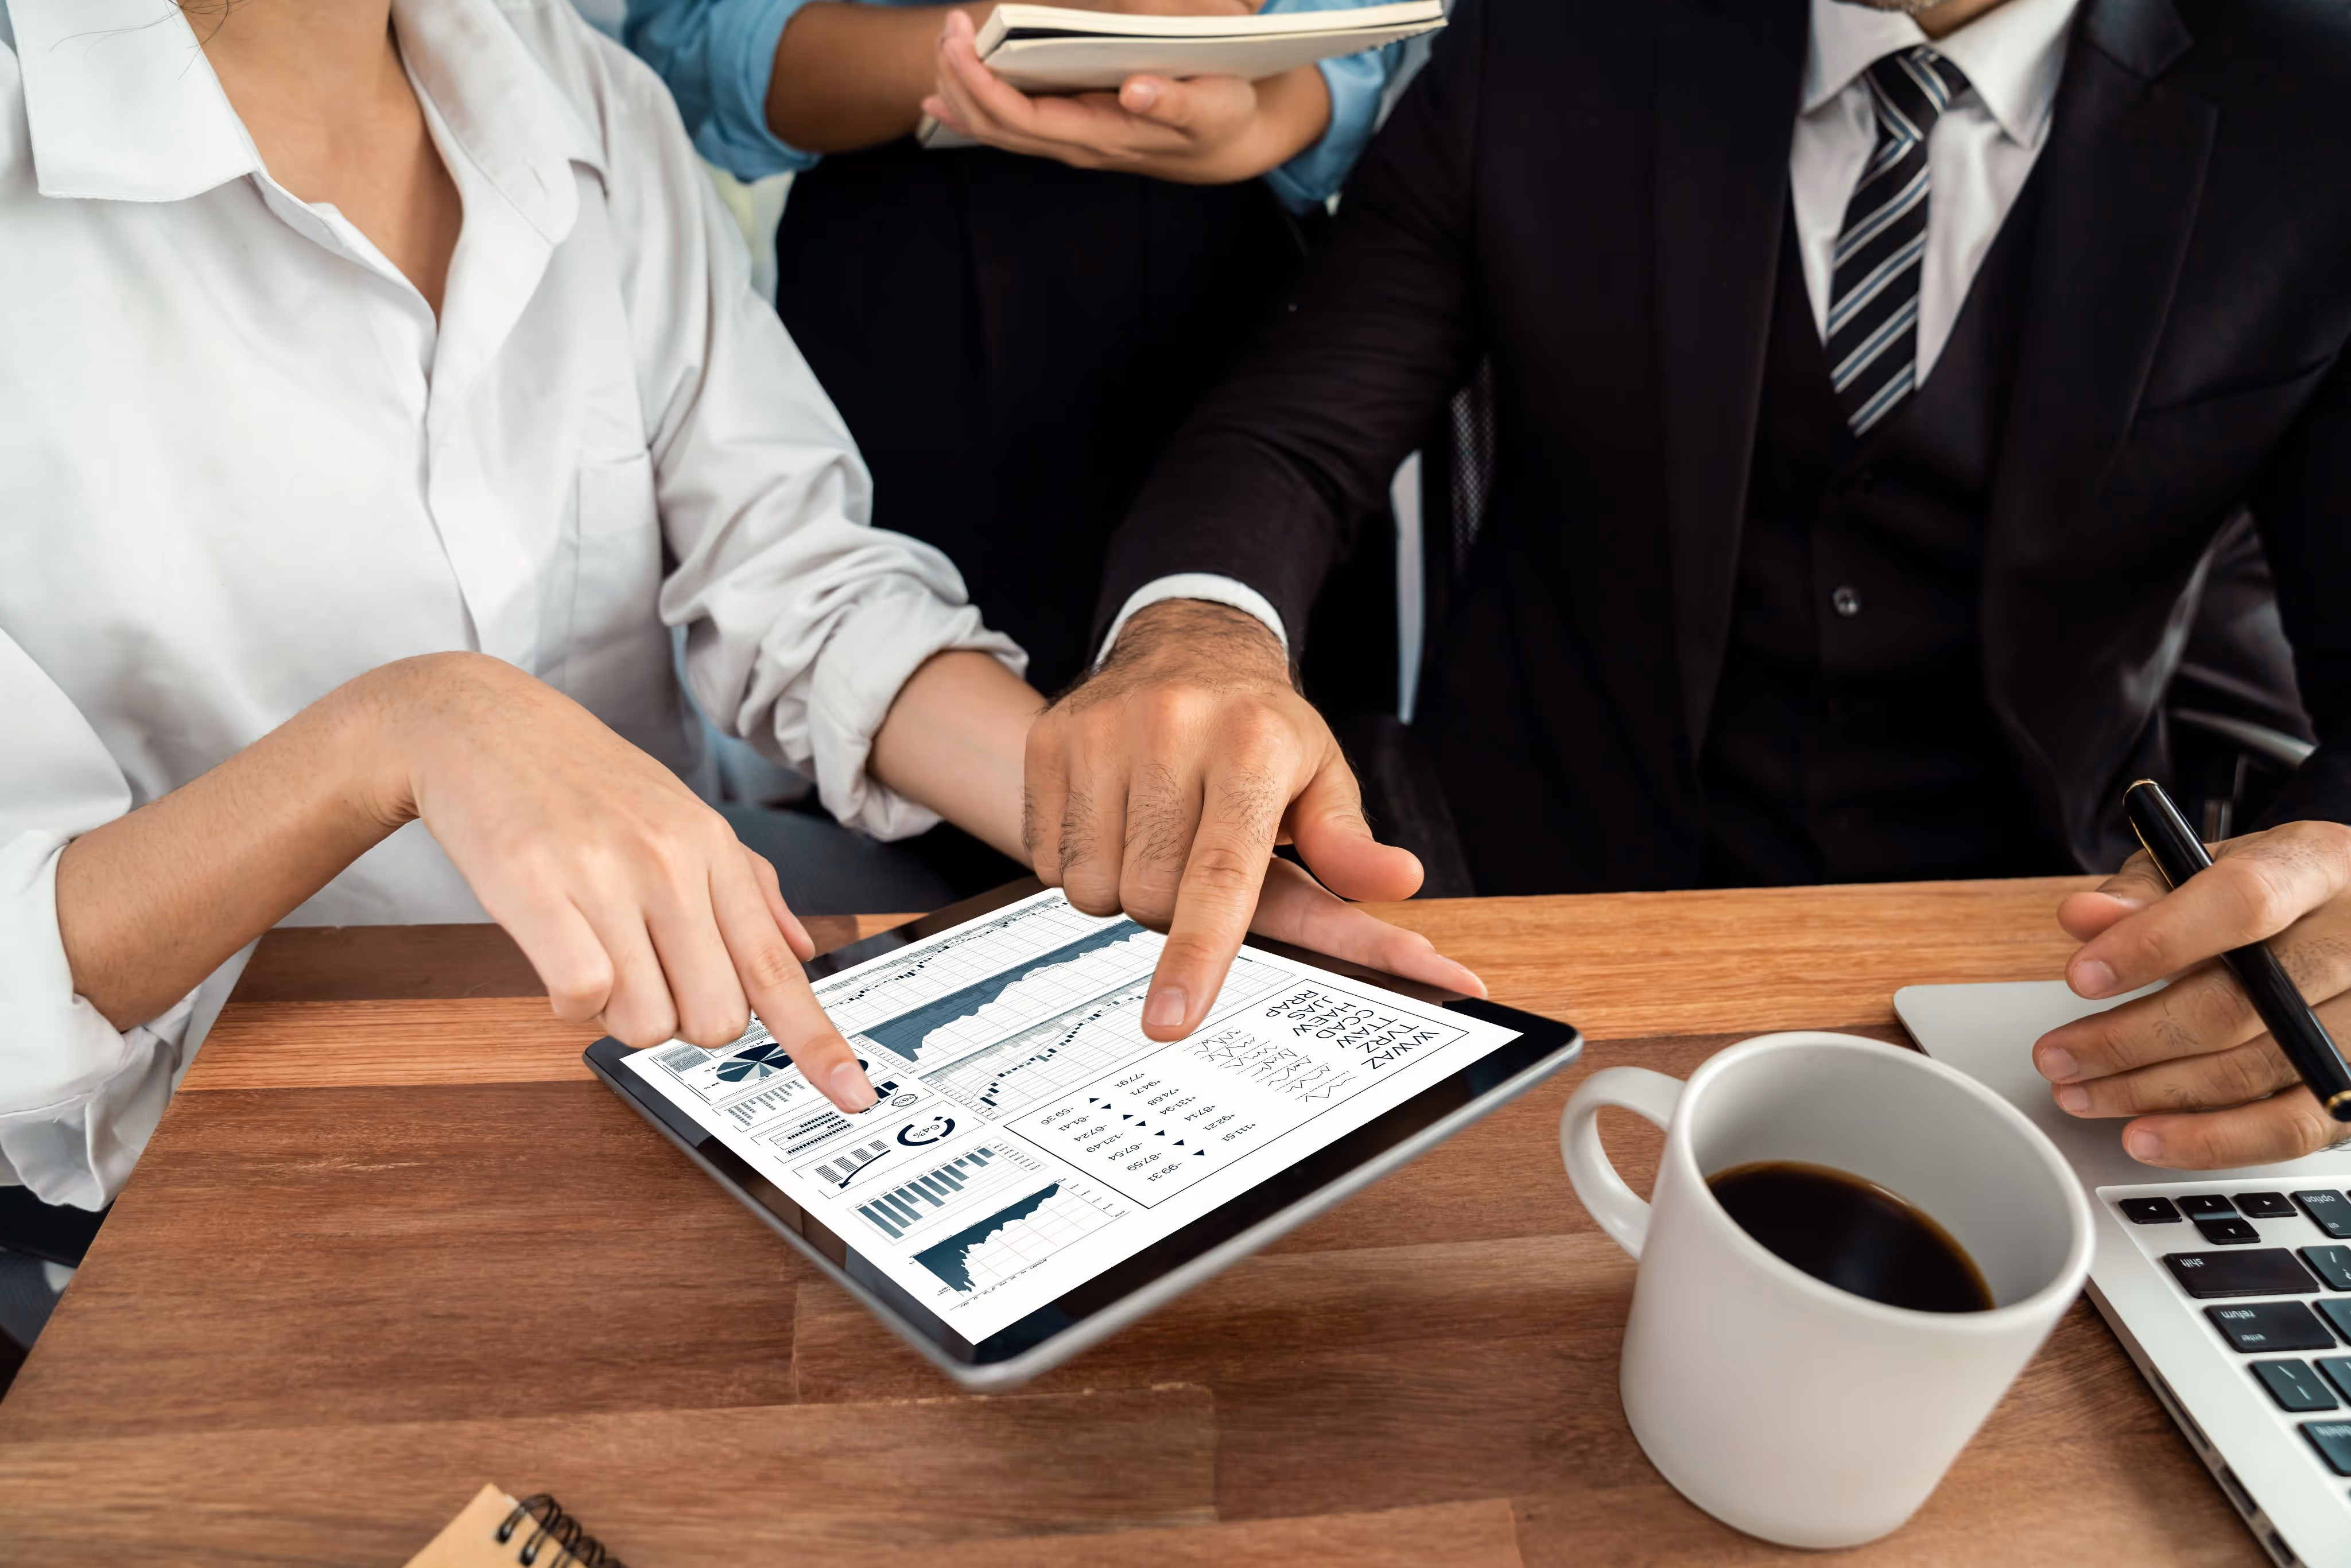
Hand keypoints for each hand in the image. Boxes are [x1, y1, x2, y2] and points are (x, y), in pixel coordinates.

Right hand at [373, 655, 877, 1110]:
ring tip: (594, 949)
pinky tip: (557, 955)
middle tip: (645, 971)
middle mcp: (672, 863)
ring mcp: (606, 874)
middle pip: (716, 1018)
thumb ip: (748, 888)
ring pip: (646, 1021)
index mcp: (714, 850)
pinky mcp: (536, 888)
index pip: (777, 969)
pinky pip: (582, 998)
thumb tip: (802, 949)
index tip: (853, 1096)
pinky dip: (569, 1002)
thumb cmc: (584, 782)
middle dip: (681, 1021)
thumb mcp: (681, 815)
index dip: (816, 1042)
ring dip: (618, 1012)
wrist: (482, 725)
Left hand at [922, 7, 1329, 183]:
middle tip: (947, 26)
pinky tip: (942, 90)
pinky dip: (970, 106)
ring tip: (944, 42)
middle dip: (959, 78)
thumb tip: (1136, 91)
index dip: (981, 86)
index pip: (1022, 119)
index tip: (958, 44)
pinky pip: (1007, 124)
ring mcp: (1067, 140)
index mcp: (1101, 137)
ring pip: (994, 127)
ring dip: (959, 87)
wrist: (1227, 144)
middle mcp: (1075, 145)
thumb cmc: (1221, 117)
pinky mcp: (1067, 127)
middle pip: (994, 125)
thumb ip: (1176, 101)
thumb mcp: (1214, 106)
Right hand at [1024, 599, 1485, 1039]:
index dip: (1198, 953)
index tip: (1172, 1017)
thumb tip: (1399, 881)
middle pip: (1151, 896)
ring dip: (1124, 886)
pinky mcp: (1050, 738)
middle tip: (1197, 860)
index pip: (1220, 875)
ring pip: (1092, 885)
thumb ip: (1349, 844)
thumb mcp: (1321, 777)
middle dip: (1172, 909)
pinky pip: (1048, 857)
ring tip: (1157, 835)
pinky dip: (1080, 860)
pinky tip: (1115, 816)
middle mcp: (1172, 727)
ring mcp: (1101, 730)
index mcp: (1253, 745)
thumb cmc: (1260, 729)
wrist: (1186, 642)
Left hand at [2031, 819, 2350, 1167]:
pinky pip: (2293, 1127)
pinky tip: (2148, 1135)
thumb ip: (2144, 891)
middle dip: (2128, 1039)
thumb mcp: (2205, 866)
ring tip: (2082, 1093)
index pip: (2242, 903)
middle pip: (2239, 1004)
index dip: (2156, 943)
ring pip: (2255, 1071)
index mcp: (2316, 866)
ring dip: (2151, 1092)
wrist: (2344, 919)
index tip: (2081, 977)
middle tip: (2058, 1055)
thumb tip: (2085, 917)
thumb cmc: (2265, 892)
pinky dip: (2212, 1139)